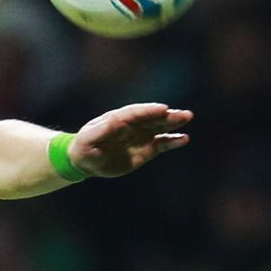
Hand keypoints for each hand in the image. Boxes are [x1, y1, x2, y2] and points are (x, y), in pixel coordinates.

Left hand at [68, 103, 191, 177]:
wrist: (85, 161)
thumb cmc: (84, 148)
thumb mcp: (89, 139)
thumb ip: (103, 130)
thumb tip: (116, 120)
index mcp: (118, 119)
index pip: (137, 112)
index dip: (150, 110)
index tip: (163, 109)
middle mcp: (133, 125)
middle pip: (152, 118)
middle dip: (168, 116)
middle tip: (184, 114)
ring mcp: (141, 136)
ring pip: (160, 128)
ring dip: (174, 123)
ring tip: (187, 118)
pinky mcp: (146, 149)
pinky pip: (162, 144)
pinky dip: (173, 141)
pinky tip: (184, 139)